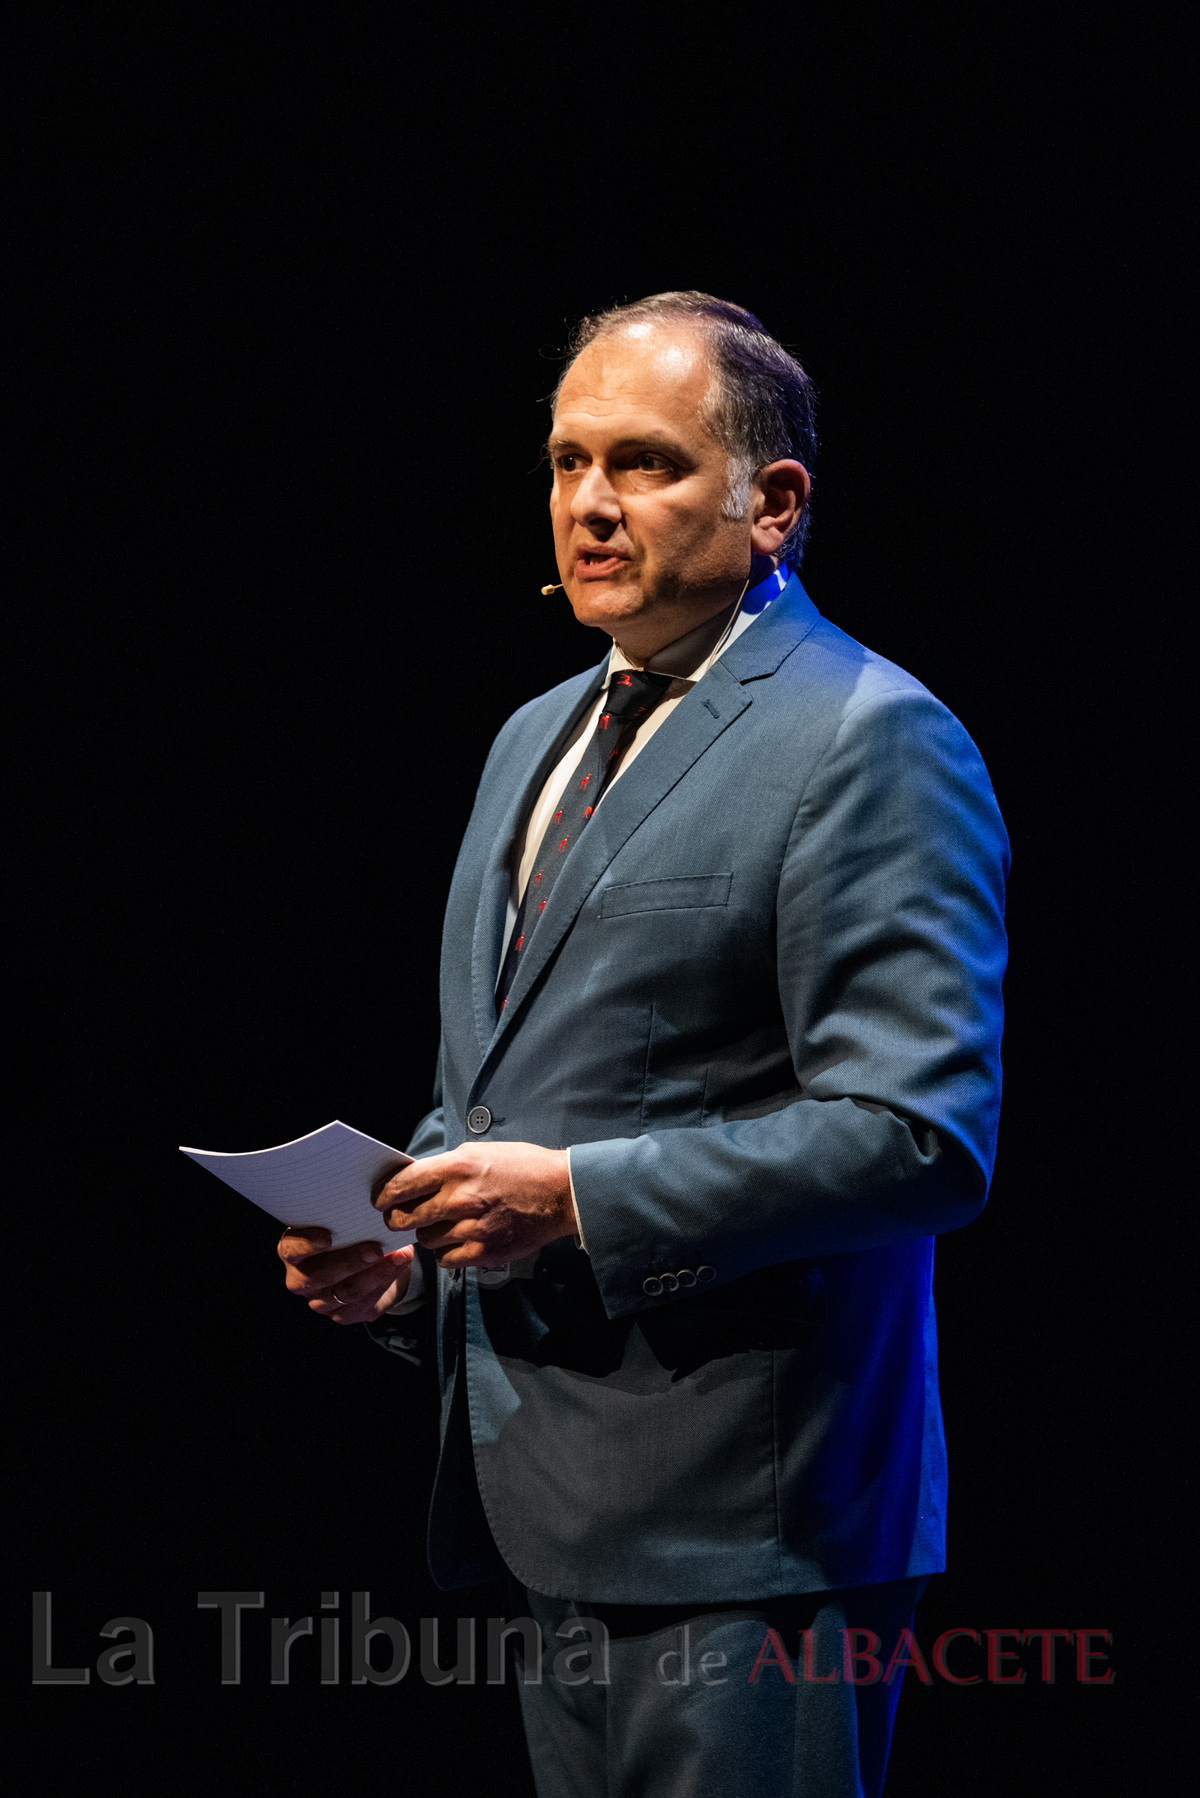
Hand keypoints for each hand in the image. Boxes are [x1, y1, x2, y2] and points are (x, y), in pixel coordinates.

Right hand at [278, 1230, 414, 1324]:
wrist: (367, 1260)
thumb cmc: (349, 1232)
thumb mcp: (344, 1221)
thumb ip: (346, 1217)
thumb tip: (370, 1212)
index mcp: (292, 1252)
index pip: (291, 1250)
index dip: (306, 1244)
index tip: (327, 1236)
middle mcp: (301, 1279)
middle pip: (320, 1275)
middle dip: (351, 1261)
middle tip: (376, 1248)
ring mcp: (320, 1301)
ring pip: (346, 1292)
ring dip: (376, 1273)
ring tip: (399, 1255)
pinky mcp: (342, 1315)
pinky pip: (363, 1304)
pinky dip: (385, 1283)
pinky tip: (398, 1267)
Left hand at [373, 1142, 573, 1267]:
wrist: (560, 1193)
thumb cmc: (521, 1168)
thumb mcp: (479, 1153)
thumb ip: (444, 1167)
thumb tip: (412, 1179)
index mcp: (457, 1168)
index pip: (402, 1184)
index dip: (384, 1194)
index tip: (381, 1199)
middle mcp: (461, 1199)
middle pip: (404, 1218)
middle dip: (398, 1218)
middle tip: (401, 1216)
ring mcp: (471, 1229)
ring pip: (424, 1240)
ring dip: (427, 1234)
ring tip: (442, 1224)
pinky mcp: (483, 1252)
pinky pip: (444, 1259)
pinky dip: (445, 1252)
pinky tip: (456, 1239)